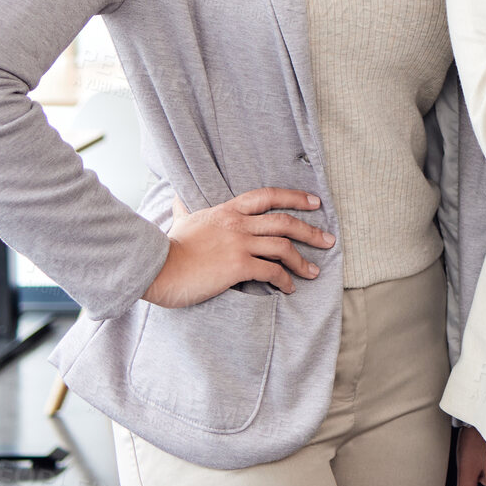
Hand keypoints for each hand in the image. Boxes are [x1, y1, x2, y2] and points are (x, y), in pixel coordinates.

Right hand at [141, 188, 332, 306]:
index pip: (268, 196)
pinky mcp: (238, 266)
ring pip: (283, 247)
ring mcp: (239, 244)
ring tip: (313, 272)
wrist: (156, 268)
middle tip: (328, 240)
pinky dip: (285, 280)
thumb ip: (184, 210)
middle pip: (285, 222)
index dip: (295, 197)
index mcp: (228, 210)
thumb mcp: (180, 221)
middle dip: (311, 231)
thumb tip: (177, 199)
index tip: (315, 202)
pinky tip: (289, 288)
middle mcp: (238, 224)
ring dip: (303, 261)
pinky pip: (272, 271)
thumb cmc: (168, 248)